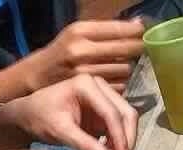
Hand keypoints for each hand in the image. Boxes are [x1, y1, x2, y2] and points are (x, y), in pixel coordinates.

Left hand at [0, 75, 138, 149]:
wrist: (30, 113)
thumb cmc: (41, 118)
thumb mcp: (62, 132)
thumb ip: (87, 147)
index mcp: (87, 85)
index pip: (112, 113)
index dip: (120, 139)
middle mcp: (99, 86)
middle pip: (126, 113)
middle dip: (126, 140)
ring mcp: (103, 95)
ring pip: (126, 118)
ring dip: (124, 141)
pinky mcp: (103, 108)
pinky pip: (118, 125)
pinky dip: (118, 141)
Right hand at [23, 19, 143, 91]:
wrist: (39, 78)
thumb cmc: (63, 53)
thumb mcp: (78, 34)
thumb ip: (105, 31)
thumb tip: (138, 24)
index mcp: (79, 32)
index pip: (117, 29)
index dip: (135, 31)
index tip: (144, 31)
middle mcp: (82, 51)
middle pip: (125, 50)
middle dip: (135, 49)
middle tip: (140, 47)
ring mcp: (86, 73)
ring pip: (125, 69)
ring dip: (127, 67)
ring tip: (119, 64)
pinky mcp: (92, 92)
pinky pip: (119, 85)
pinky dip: (120, 82)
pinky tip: (112, 79)